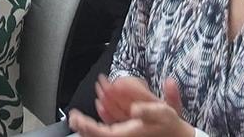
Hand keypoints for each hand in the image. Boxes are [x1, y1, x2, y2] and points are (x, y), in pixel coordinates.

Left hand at [69, 77, 192, 136]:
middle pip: (97, 136)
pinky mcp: (129, 134)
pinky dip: (103, 123)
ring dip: (91, 125)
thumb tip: (134, 109)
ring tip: (80, 118)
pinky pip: (111, 131)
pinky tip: (100, 114)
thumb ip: (148, 110)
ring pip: (103, 133)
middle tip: (72, 118)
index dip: (85, 126)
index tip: (75, 117)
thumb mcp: (163, 114)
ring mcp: (125, 136)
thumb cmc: (171, 126)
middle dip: (84, 127)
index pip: (99, 133)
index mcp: (127, 134)